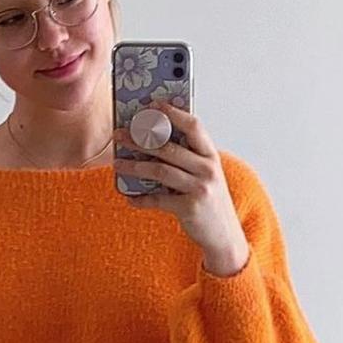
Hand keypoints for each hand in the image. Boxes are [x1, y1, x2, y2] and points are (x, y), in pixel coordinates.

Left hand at [112, 102, 249, 274]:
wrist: (225, 236)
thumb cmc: (210, 202)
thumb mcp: (206, 176)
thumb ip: (188, 159)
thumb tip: (152, 143)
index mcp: (211, 156)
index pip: (193, 126)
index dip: (172, 113)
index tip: (152, 105)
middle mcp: (208, 169)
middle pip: (169, 147)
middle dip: (141, 139)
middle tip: (120, 134)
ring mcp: (200, 188)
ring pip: (160, 170)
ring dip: (135, 166)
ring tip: (118, 163)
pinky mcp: (190, 208)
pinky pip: (158, 199)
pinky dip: (141, 199)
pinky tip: (130, 197)